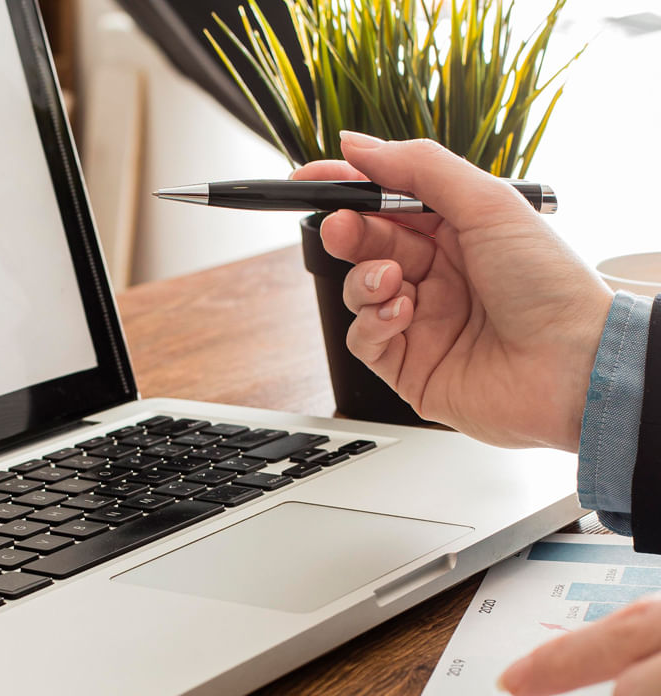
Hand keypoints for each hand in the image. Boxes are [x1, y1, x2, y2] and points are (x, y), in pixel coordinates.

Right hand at [292, 133, 613, 449]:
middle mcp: (439, 276)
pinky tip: (402, 314)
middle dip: (350, 234)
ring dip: (364, 281)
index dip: (349, 190)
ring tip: (391, 282)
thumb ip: (419, 168)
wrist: (570, 366)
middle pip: (369, 247)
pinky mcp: (411, 368)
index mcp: (459, 233)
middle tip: (341, 228)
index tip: (308, 180)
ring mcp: (423, 324)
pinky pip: (366, 340)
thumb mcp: (486, 204)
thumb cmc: (547, 285)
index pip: (389, 204)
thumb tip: (359, 145)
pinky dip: (373, 323)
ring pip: (360, 293)